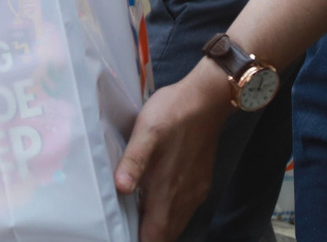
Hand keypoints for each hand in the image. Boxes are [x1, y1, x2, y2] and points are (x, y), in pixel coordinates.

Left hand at [116, 59, 233, 241]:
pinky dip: (169, 215)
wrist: (206, 100)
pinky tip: (156, 200)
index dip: (138, 240)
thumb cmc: (172, 113)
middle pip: (164, 235)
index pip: (154, 237)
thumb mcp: (146, 131)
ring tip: (136, 217)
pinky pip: (184, 211)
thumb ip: (134, 161)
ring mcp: (194, 192)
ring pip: (175, 224)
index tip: (120, 234)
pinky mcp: (201, 182)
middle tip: (123, 226)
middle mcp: (183, 198)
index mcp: (166, 191)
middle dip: (146, 236)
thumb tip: (121, 188)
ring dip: (158, 227)